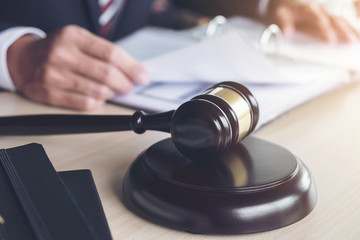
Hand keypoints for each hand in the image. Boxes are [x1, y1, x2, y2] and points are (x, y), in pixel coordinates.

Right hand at [7, 25, 148, 109]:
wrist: (25, 60)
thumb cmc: (59, 50)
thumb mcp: (80, 40)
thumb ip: (105, 52)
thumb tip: (136, 70)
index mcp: (72, 36)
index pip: (111, 53)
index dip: (131, 67)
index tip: (143, 76)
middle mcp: (61, 54)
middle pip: (106, 74)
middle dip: (125, 83)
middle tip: (129, 86)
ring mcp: (53, 75)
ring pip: (97, 91)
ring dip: (111, 93)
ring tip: (112, 90)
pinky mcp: (48, 93)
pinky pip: (84, 104)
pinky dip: (97, 102)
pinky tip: (97, 97)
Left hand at [267, 0, 359, 42]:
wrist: (284, 4)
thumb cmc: (282, 12)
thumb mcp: (279, 17)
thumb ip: (284, 23)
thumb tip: (287, 31)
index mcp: (308, 10)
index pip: (318, 19)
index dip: (325, 29)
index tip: (331, 39)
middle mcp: (319, 10)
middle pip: (334, 20)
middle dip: (343, 31)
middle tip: (351, 41)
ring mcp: (325, 13)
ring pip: (340, 21)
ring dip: (350, 30)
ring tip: (357, 40)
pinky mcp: (328, 18)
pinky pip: (341, 22)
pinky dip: (350, 28)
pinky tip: (356, 36)